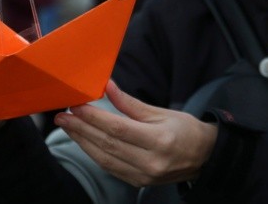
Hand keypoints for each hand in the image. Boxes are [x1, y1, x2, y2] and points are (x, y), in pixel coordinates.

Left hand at [55, 80, 217, 186]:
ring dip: (83, 142)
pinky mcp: (138, 182)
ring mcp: (144, 176)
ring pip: (105, 159)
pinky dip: (95, 154)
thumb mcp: (161, 112)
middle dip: (82, 129)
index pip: (117, 128)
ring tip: (68, 127)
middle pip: (108, 144)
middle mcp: (151, 162)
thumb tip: (106, 86)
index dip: (93, 117)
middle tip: (63, 116)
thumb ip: (129, 103)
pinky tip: (84, 142)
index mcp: (159, 141)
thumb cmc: (185, 130)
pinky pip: (111, 168)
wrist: (204, 156)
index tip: (77, 106)